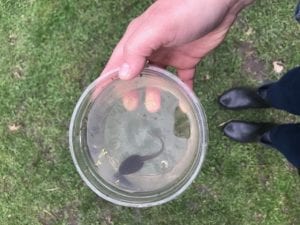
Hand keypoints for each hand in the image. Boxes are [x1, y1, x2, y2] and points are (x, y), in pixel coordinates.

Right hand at [101, 0, 253, 110]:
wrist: (220, 1)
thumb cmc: (185, 11)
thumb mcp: (157, 28)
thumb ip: (138, 50)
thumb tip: (124, 76)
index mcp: (138, 38)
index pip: (117, 62)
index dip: (108, 79)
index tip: (100, 98)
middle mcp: (151, 47)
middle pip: (136, 73)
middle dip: (132, 89)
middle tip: (131, 107)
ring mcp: (169, 54)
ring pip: (158, 78)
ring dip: (155, 92)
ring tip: (155, 108)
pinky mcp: (187, 59)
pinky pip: (182, 79)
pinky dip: (181, 91)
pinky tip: (182, 103)